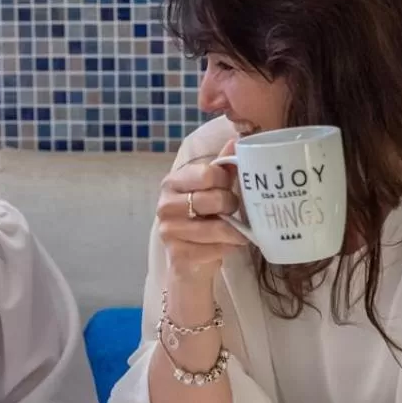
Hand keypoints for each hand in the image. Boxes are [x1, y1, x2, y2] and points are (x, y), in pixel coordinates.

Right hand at [156, 138, 246, 281]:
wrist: (190, 261)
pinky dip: (228, 248)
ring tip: (236, 230)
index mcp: (172, 182)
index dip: (226, 180)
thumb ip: (222, 167)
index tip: (227, 187)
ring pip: (217, 227)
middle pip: (214, 199)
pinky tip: (226, 245)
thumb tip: (236, 140)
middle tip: (232, 210)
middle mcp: (165, 205)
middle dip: (231, 206)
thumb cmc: (202, 219)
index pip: (208, 173)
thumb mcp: (212, 190)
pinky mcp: (178, 255)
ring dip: (234, 230)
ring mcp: (169, 231)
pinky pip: (216, 249)